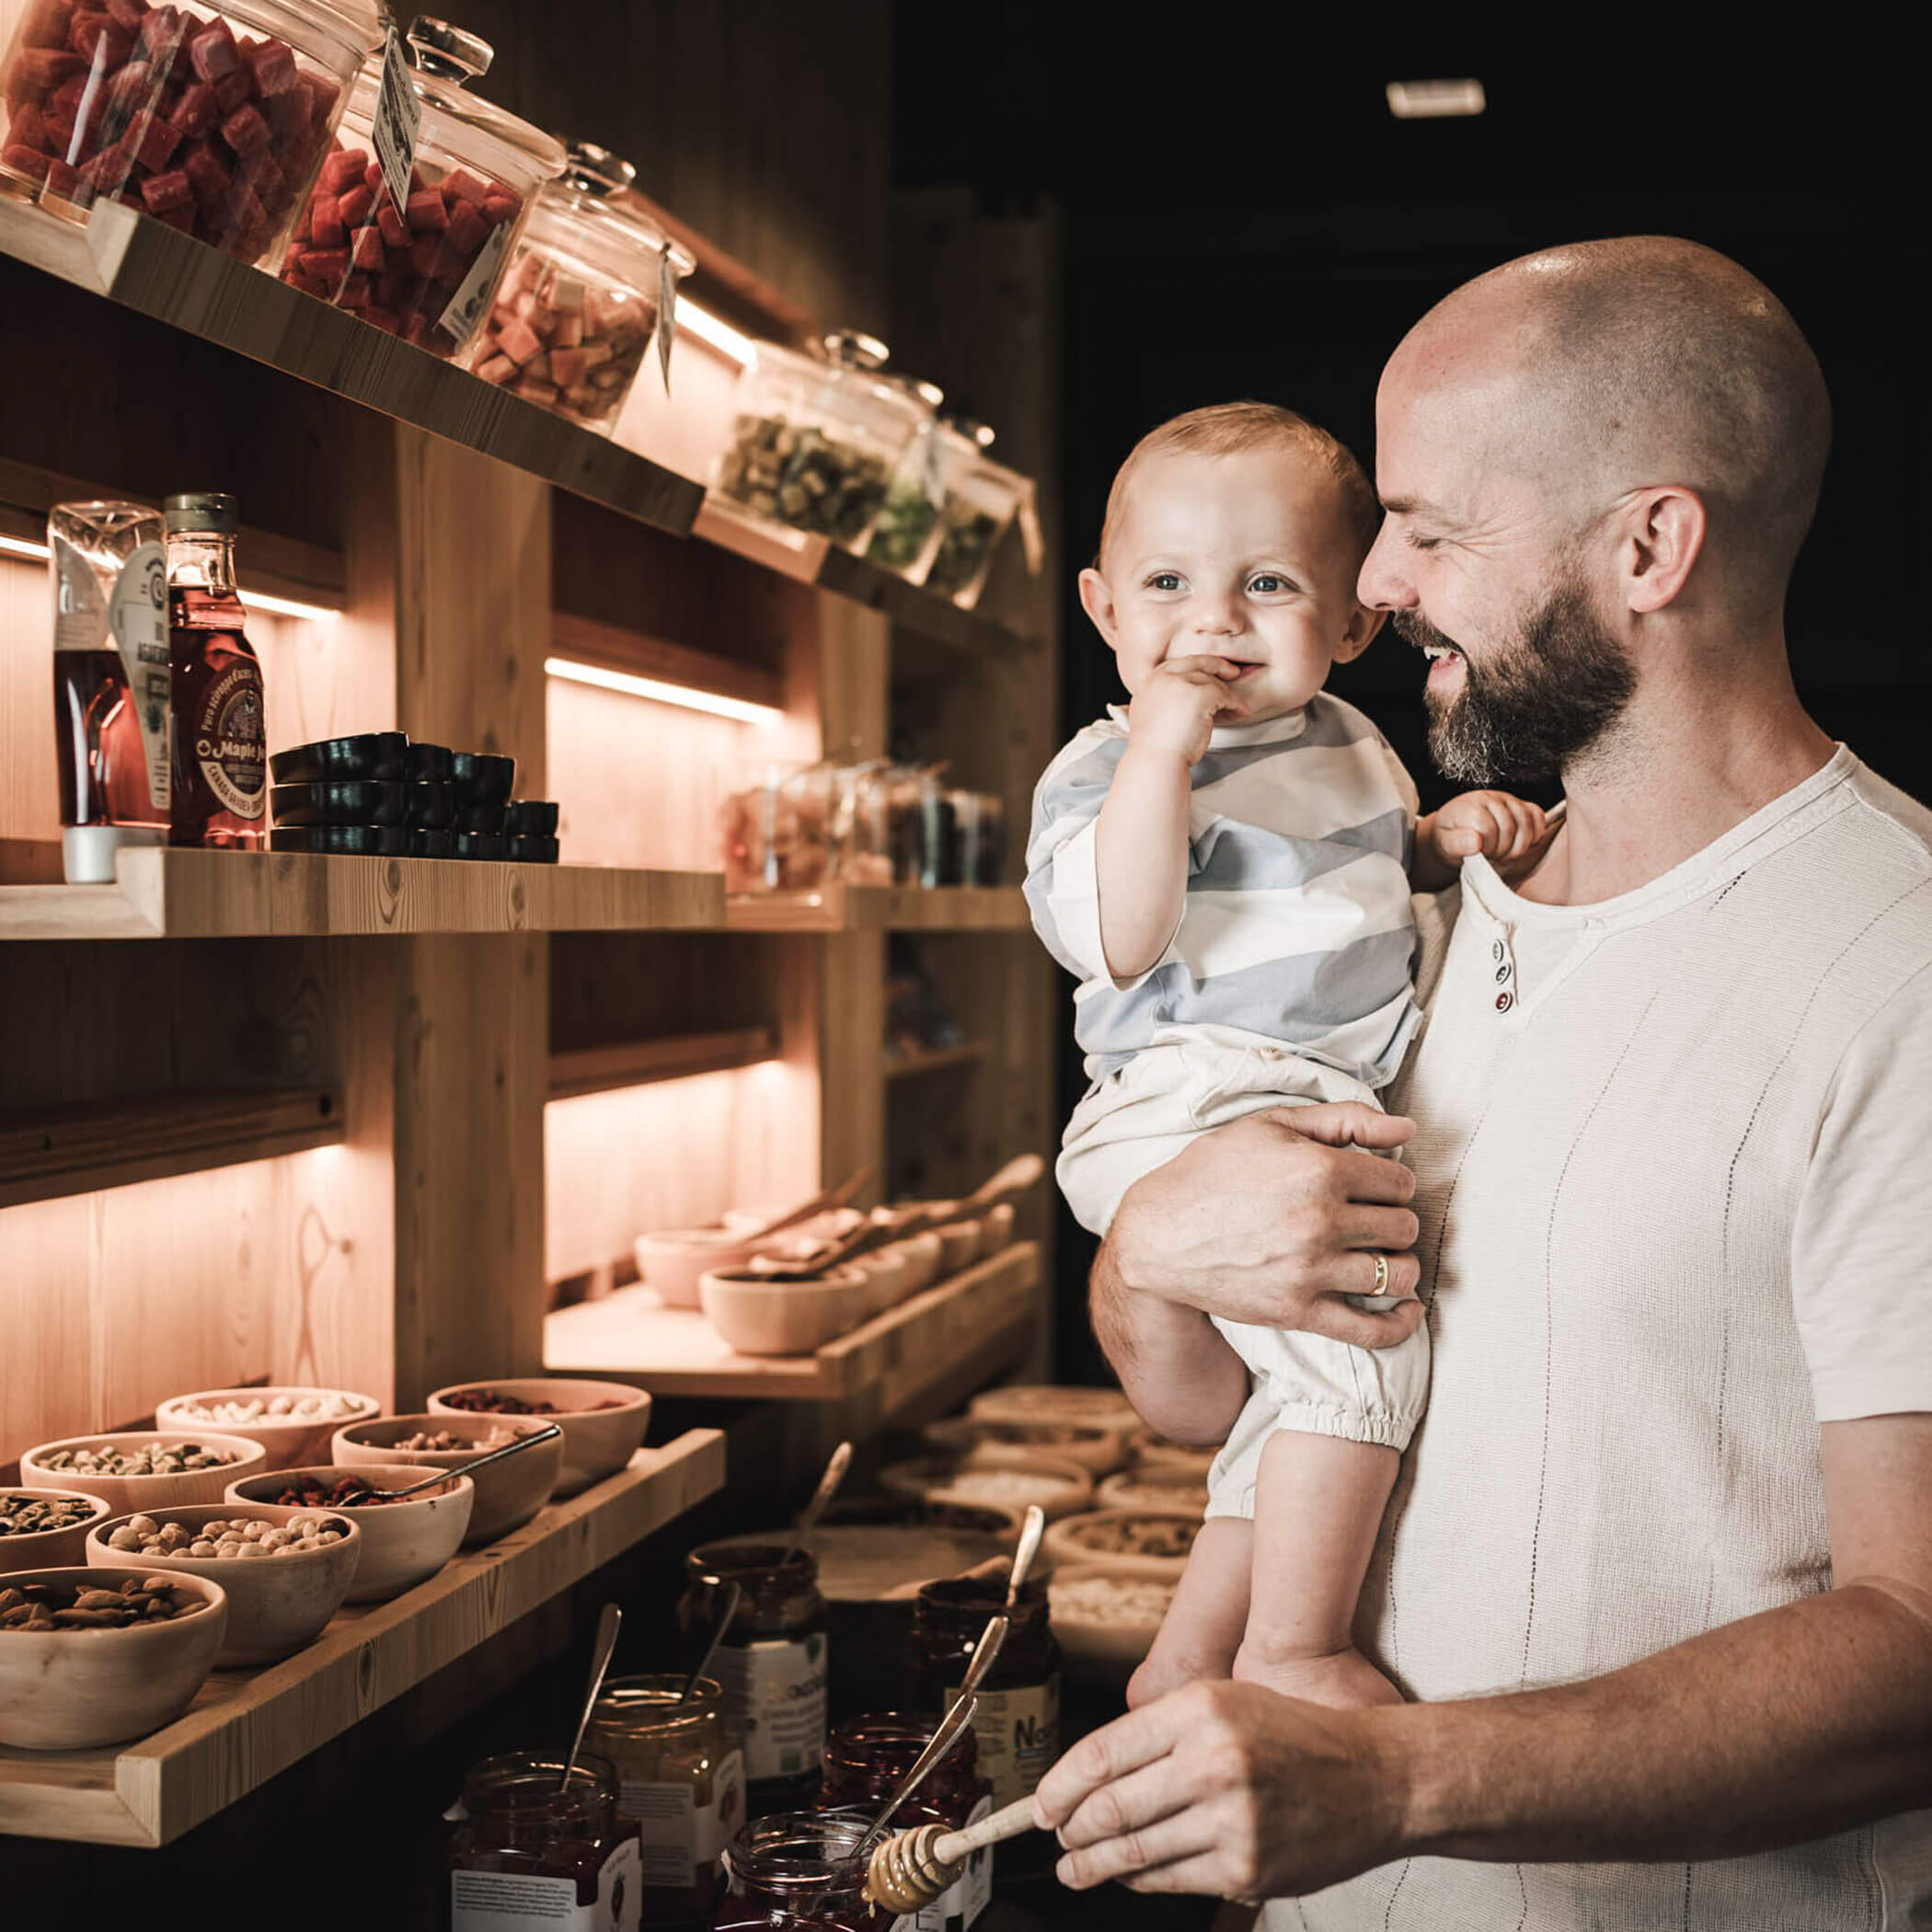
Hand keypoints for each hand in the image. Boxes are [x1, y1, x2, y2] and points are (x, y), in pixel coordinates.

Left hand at [1034, 1679, 1406, 1900]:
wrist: (1376, 1778)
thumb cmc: (1294, 1734)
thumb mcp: (1225, 1702)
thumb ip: (1159, 1733)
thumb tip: (1089, 1776)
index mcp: (1200, 1710)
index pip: (1104, 1753)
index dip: (1060, 1785)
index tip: (1040, 1805)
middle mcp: (1213, 1762)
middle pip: (1111, 1807)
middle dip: (1069, 1830)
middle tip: (1054, 1837)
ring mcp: (1232, 1820)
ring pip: (1135, 1850)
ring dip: (1092, 1863)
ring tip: (1073, 1867)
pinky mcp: (1247, 1867)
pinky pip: (1171, 1878)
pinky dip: (1137, 1879)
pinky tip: (1123, 1875)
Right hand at [1108, 1101, 1422, 1349]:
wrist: (1158, 1237)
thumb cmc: (1213, 1172)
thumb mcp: (1271, 1126)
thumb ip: (1344, 1119)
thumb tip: (1409, 1128)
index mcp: (1319, 1170)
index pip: (1400, 1182)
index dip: (1392, 1182)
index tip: (1373, 1186)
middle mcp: (1321, 1221)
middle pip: (1404, 1227)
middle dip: (1396, 1220)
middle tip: (1372, 1218)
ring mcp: (1311, 1271)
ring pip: (1399, 1275)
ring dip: (1400, 1265)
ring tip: (1380, 1255)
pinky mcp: (1298, 1311)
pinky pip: (1373, 1330)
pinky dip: (1401, 1323)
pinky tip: (1408, 1309)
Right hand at [1126, 655, 1253, 762]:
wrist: (1156, 761)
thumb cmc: (1154, 749)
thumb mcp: (1151, 715)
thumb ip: (1163, 701)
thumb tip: (1181, 701)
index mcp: (1151, 681)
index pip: (1178, 665)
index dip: (1198, 665)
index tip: (1210, 670)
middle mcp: (1164, 677)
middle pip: (1197, 663)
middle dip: (1218, 666)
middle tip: (1233, 672)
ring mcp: (1182, 683)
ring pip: (1213, 682)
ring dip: (1229, 695)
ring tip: (1237, 708)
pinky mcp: (1200, 695)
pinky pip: (1225, 695)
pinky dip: (1236, 704)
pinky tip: (1241, 712)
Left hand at [1420, 790, 1552, 882]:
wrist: (1453, 829)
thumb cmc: (1450, 838)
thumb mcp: (1445, 844)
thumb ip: (1456, 844)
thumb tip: (1475, 842)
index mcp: (1468, 807)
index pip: (1488, 829)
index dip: (1488, 848)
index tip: (1481, 855)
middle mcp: (1489, 798)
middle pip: (1510, 827)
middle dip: (1504, 850)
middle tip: (1494, 858)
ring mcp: (1507, 799)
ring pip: (1526, 822)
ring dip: (1520, 845)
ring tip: (1505, 854)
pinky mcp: (1520, 804)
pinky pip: (1537, 816)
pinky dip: (1535, 833)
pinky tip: (1521, 844)